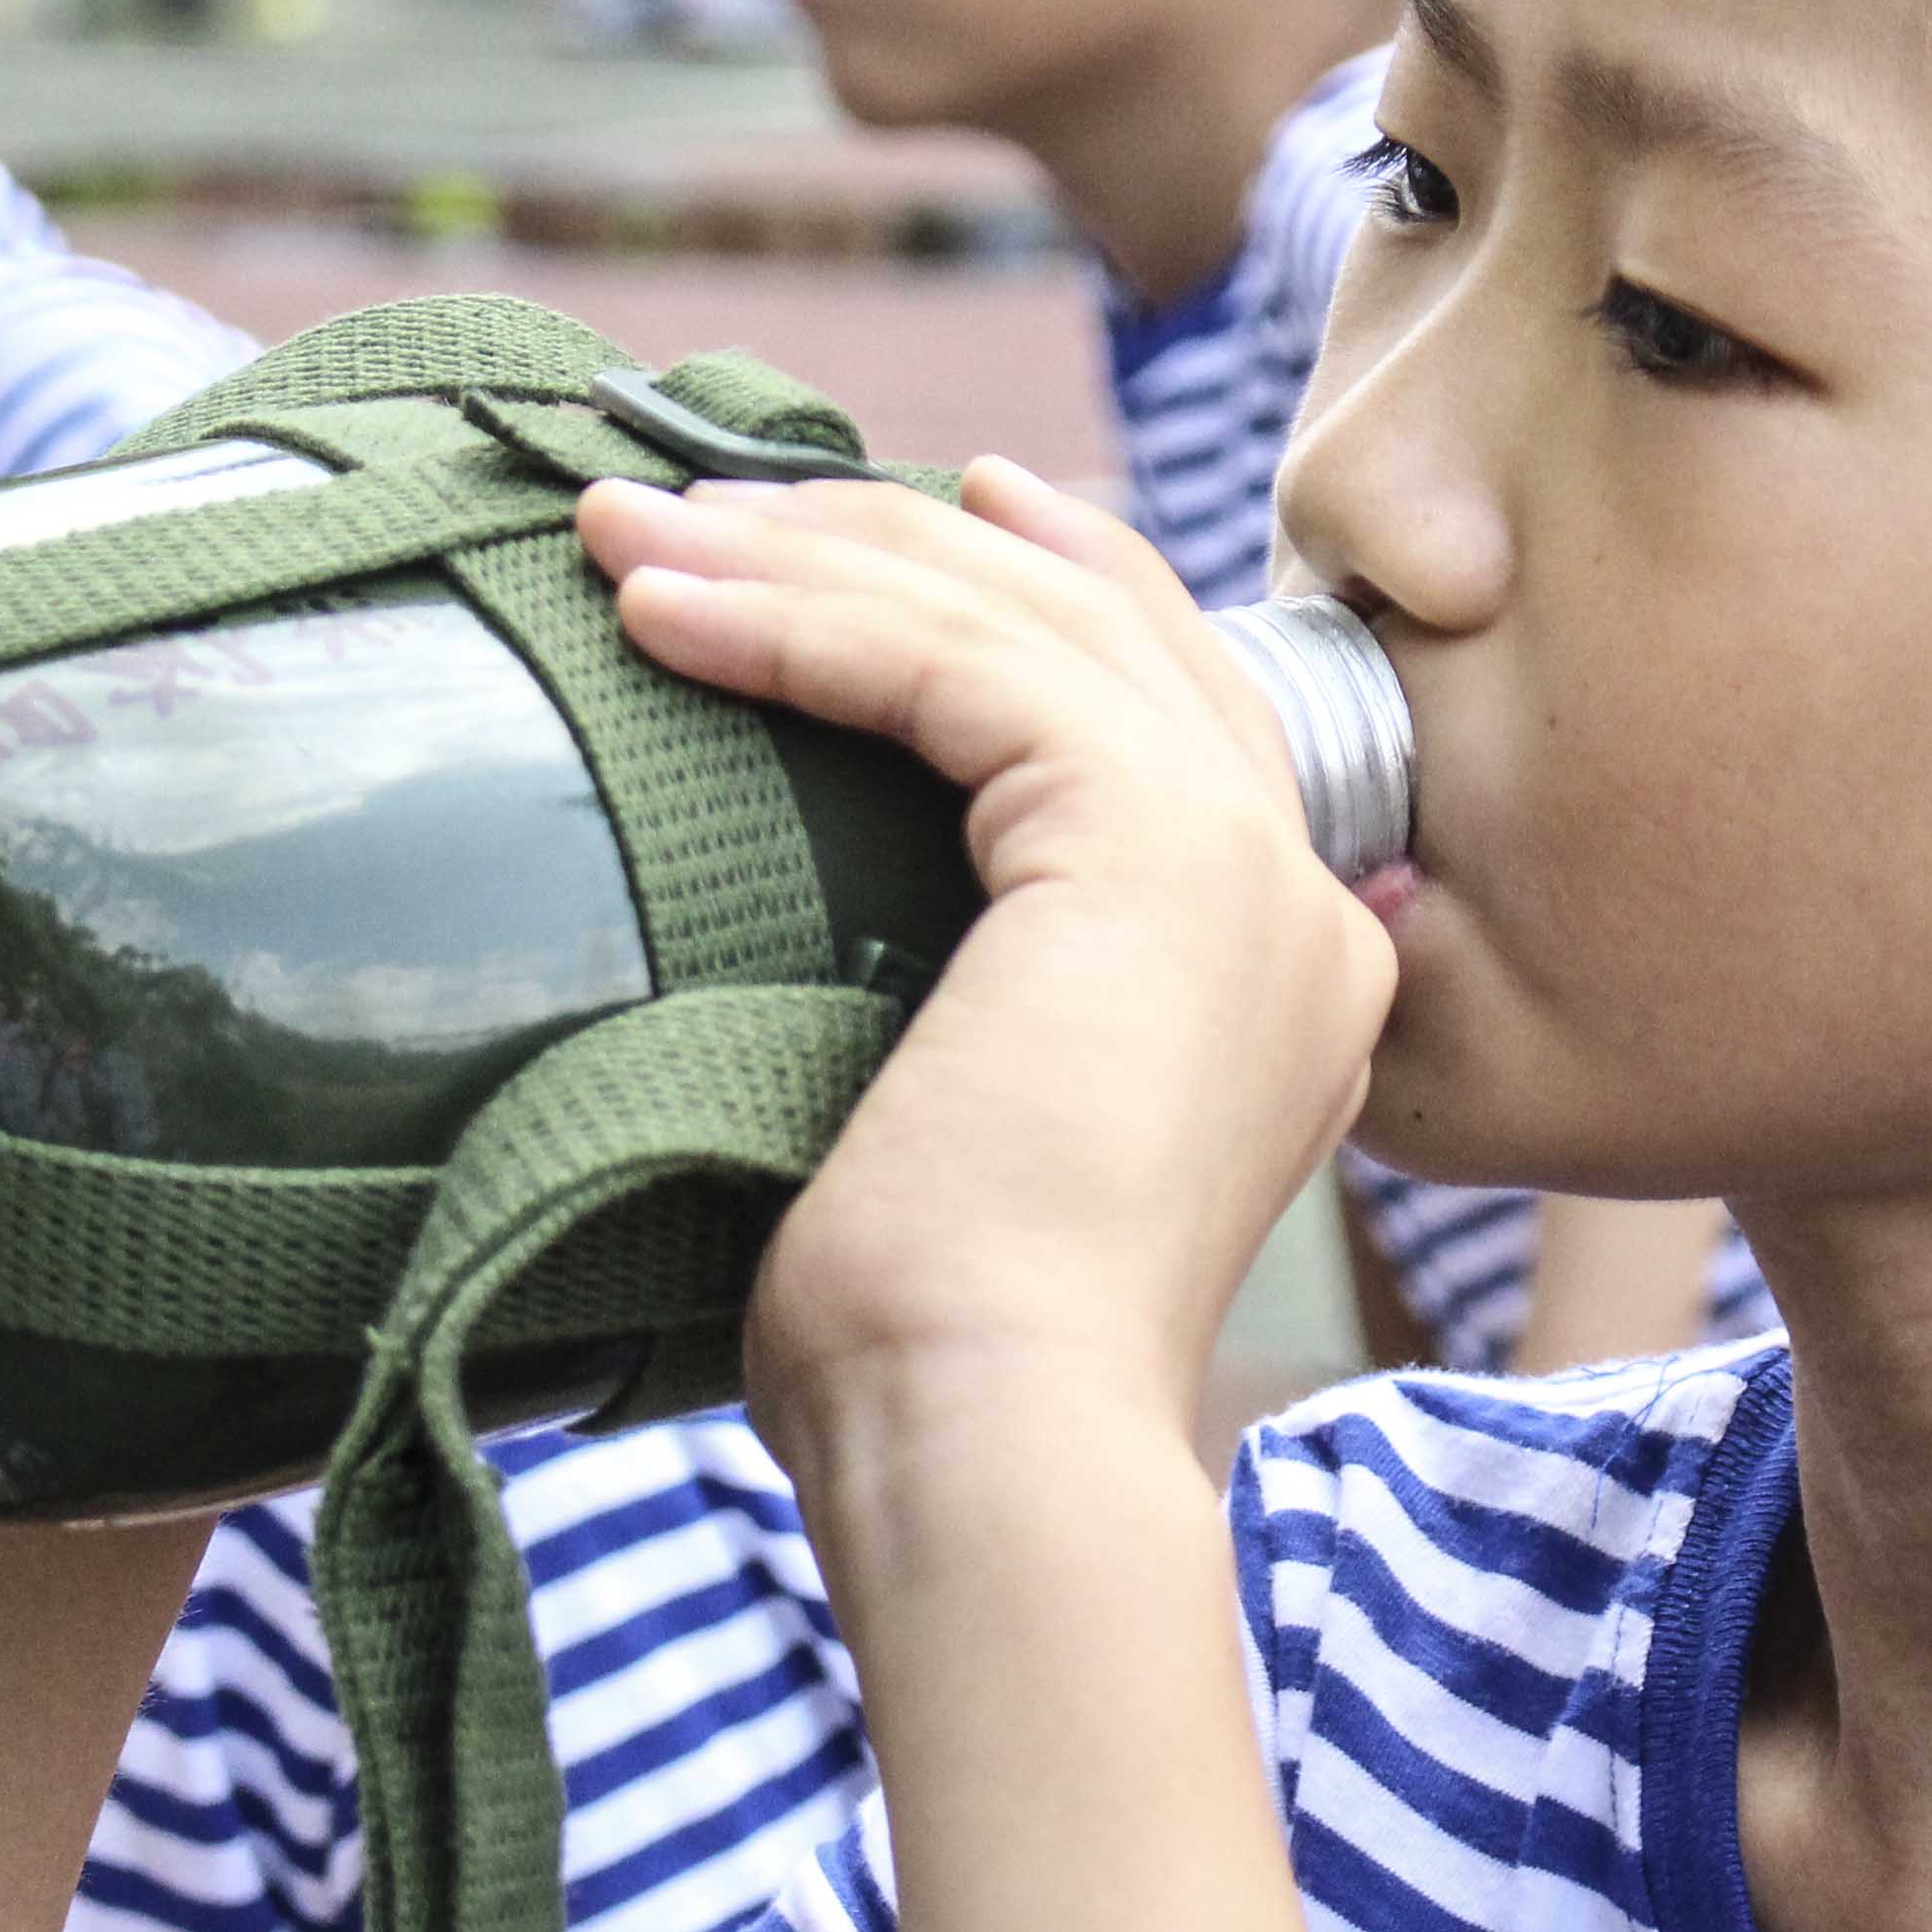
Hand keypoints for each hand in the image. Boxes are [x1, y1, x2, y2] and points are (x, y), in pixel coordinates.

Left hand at [577, 463, 1391, 1447]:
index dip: (1054, 579)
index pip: (1179, 703)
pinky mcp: (1151, 838)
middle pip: (1102, 628)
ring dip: (804, 557)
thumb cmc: (933, 1359)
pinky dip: (795, 623)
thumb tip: (805, 936)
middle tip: (719, 491)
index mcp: (1285, 972)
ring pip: (1018, 623)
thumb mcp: (954, 1131)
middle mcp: (1299, 899)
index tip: (936, 498)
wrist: (995, 1440)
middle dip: (897, 537)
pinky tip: (658, 611)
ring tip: (631, 530)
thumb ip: (952, 1007)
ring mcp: (1244, 860)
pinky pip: (950, 668)